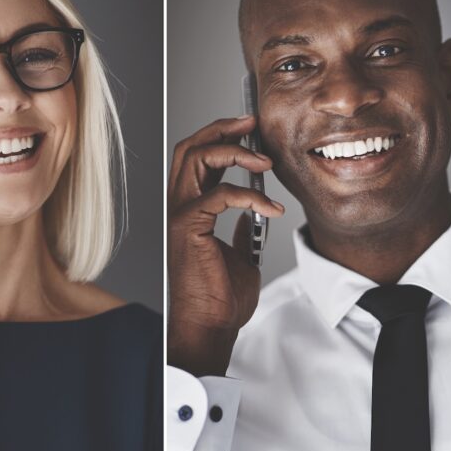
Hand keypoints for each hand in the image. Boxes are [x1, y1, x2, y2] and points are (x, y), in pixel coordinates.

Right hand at [166, 115, 281, 376]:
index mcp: (190, 209)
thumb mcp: (240, 254)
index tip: (251, 129)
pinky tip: (271, 208)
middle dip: (223, 128)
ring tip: (265, 162)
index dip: (222, 137)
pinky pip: (220, 195)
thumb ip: (241, 230)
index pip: (198, 158)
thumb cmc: (220, 300)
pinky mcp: (188, 227)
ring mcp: (180, 215)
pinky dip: (250, 196)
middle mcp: (179, 207)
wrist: (210, 327)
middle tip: (253, 123)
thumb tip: (256, 214)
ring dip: (235, 152)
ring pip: (197, 158)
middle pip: (191, 147)